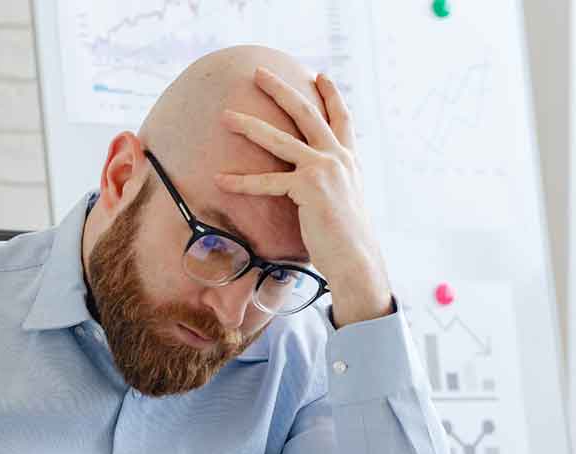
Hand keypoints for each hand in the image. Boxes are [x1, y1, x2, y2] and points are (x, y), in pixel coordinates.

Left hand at [214, 65, 392, 326]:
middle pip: (306, 113)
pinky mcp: (308, 188)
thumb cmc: (346, 239)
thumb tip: (316, 186)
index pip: (342, 119)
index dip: (332, 95)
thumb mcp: (344, 202)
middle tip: (259, 72)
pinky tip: (219, 179)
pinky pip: (267, 182)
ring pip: (280, 139)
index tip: (320, 75)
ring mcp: (324, 169)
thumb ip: (332, 185)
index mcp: (349, 160)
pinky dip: (241, 182)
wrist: (356, 258)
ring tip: (226, 116)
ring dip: (249, 125)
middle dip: (281, 90)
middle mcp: (338, 158)